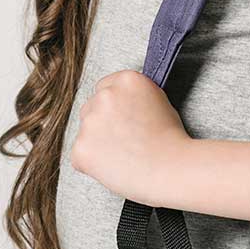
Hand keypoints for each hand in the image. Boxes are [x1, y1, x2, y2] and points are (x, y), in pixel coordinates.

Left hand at [70, 69, 191, 206]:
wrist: (169, 168)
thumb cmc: (170, 138)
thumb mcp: (159, 100)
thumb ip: (134, 96)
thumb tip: (122, 104)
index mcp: (126, 80)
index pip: (105, 86)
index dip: (114, 105)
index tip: (122, 118)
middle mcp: (105, 95)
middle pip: (91, 106)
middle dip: (102, 121)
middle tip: (122, 139)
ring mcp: (90, 121)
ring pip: (85, 131)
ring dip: (96, 141)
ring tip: (122, 155)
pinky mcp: (80, 148)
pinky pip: (80, 154)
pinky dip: (91, 163)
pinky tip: (113, 166)